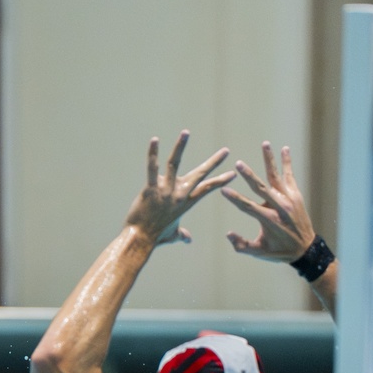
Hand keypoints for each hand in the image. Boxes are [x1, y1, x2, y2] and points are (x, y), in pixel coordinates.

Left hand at [124, 131, 233, 245]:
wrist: (140, 240)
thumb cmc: (155, 237)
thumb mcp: (173, 235)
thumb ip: (182, 235)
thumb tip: (188, 239)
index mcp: (186, 203)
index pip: (207, 189)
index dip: (220, 181)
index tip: (232, 173)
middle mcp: (179, 195)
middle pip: (200, 174)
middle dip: (214, 162)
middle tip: (226, 151)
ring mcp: (165, 191)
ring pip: (174, 163)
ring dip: (181, 146)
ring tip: (186, 133)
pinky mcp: (150, 189)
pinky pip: (152, 168)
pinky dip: (153, 154)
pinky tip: (154, 140)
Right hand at [221, 142, 315, 261]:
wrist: (306, 249)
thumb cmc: (279, 251)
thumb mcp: (259, 252)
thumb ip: (242, 245)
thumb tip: (228, 234)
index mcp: (268, 220)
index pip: (247, 206)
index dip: (234, 198)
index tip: (223, 190)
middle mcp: (279, 207)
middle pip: (261, 187)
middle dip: (249, 175)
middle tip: (239, 164)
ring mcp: (289, 199)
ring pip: (276, 176)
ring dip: (270, 160)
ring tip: (265, 144)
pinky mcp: (296, 196)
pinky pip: (290, 176)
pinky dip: (287, 163)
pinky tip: (285, 149)